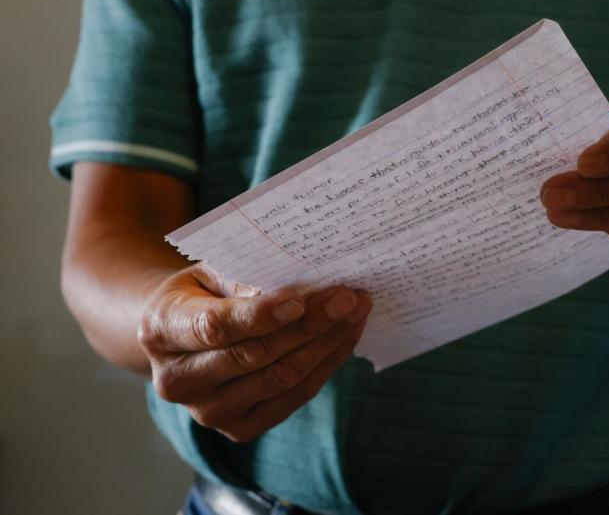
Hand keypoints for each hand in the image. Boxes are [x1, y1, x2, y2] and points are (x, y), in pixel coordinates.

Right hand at [137, 262, 370, 441]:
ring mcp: (207, 412)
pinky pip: (293, 396)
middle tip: (349, 297)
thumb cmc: (201, 293)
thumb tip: (301, 285)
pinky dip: (325, 365)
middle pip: (255, 355)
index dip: (261, 316)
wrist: (181, 335)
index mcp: (160, 331)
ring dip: (326, 344)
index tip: (302, 300)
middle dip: (310, 324)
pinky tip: (345, 338)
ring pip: (280, 378)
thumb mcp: (210, 271)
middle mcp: (177, 381)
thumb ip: (245, 276)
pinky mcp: (238, 429)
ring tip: (356, 312)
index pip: (214, 327)